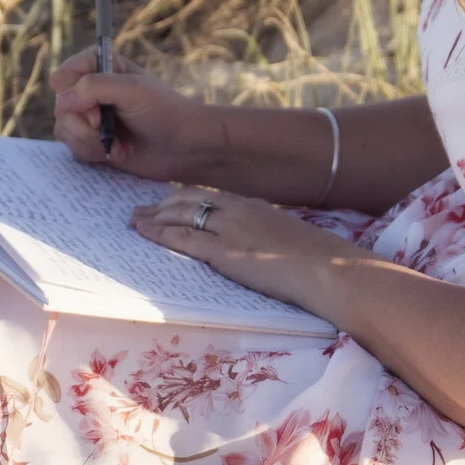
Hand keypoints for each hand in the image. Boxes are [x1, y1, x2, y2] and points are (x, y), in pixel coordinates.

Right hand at [51, 49, 212, 180]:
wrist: (184, 148)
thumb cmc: (164, 112)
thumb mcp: (130, 89)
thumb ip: (92, 87)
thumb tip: (62, 101)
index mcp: (101, 67)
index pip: (64, 75)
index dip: (73, 92)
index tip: (96, 106)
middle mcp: (92, 91)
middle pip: (61, 106)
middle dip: (83, 122)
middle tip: (105, 126)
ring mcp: (92, 118)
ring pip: (64, 129)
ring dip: (89, 141)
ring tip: (117, 144)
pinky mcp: (95, 142)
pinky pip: (73, 148)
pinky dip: (93, 153)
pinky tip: (118, 153)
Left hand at [129, 186, 359, 314]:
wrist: (329, 268)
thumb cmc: (318, 260)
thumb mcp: (290, 237)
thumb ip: (268, 236)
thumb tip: (259, 247)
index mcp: (256, 205)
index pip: (212, 196)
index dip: (186, 199)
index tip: (169, 202)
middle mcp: (240, 209)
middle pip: (191, 199)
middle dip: (163, 204)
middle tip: (142, 209)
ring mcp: (231, 229)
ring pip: (182, 215)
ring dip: (155, 217)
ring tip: (135, 220)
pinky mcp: (226, 252)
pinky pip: (184, 239)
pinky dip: (160, 234)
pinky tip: (144, 233)